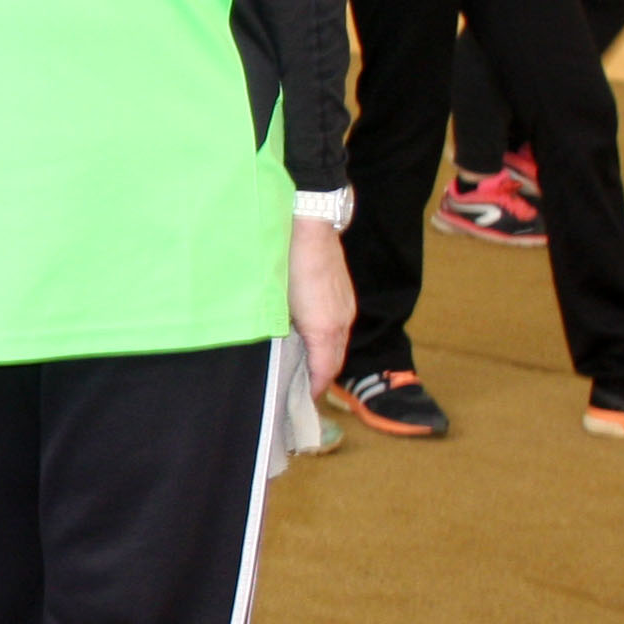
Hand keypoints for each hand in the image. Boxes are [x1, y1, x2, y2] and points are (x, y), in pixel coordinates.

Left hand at [287, 215, 353, 390]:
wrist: (309, 225)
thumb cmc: (287, 263)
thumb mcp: (277, 302)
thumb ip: (280, 330)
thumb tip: (276, 351)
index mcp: (325, 329)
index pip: (324, 371)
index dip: (312, 389)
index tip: (298, 399)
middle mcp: (341, 322)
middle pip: (335, 362)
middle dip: (320, 379)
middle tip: (299, 389)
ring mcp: (346, 308)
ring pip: (339, 344)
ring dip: (325, 360)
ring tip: (305, 368)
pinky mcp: (345, 296)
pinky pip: (340, 328)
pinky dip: (329, 342)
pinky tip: (312, 340)